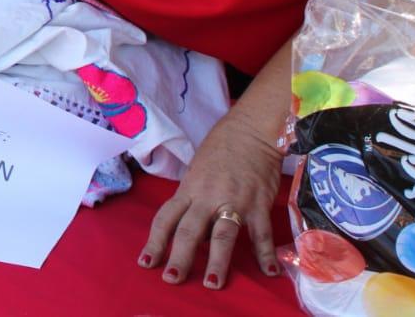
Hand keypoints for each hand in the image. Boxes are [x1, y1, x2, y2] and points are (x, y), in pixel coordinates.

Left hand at [139, 109, 283, 288]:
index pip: (165, 219)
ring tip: (211, 284)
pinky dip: (265, 254)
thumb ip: (193, 202)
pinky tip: (268, 272)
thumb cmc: (220, 151)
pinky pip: (261, 233)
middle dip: (179, 258)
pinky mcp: (258, 204)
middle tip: (171, 280)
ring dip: (216, 262)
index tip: (146, 263)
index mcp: (188, 190)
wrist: (249, 130)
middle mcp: (207, 198)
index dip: (155, 242)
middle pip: (188, 231)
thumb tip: (192, 234)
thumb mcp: (197, 174)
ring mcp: (233, 201)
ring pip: (221, 235)